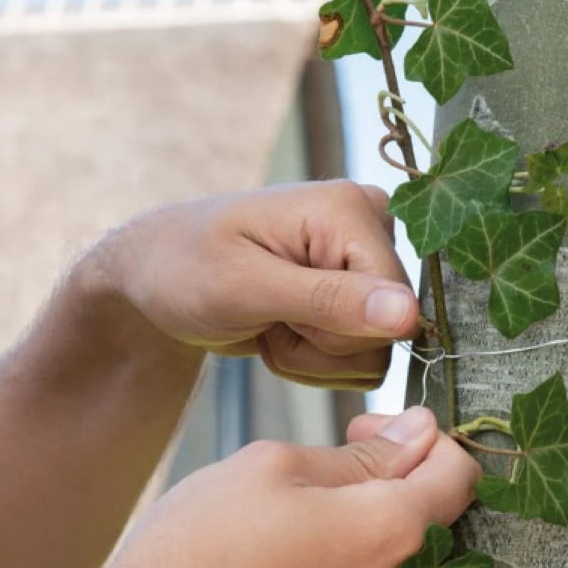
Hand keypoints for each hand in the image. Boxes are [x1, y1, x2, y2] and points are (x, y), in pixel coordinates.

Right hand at [51, 406, 480, 567]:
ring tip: (291, 533)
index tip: (380, 433)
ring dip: (362, 538)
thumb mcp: (274, 467)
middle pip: (429, 520)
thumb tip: (418, 432)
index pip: (460, 473)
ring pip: (395, 565)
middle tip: (326, 475)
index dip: (426, 440)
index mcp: (390, 530)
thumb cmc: (200, 549)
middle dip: (391, 485)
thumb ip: (364, 453)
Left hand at [97, 180, 418, 389]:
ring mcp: (366, 256)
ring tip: (271, 321)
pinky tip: (281, 326)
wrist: (159, 275)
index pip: (397, 302)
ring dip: (315, 356)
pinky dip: (315, 358)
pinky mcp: (359, 287)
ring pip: (376, 351)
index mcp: (350, 209)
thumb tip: (408, 314)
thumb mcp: (246, 287)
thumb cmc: (185, 269)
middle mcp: (372, 224)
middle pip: (390, 331)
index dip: (338, 332)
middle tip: (269, 318)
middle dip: (322, 345)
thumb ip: (328, 301)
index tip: (279, 314)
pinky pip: (363, 353)